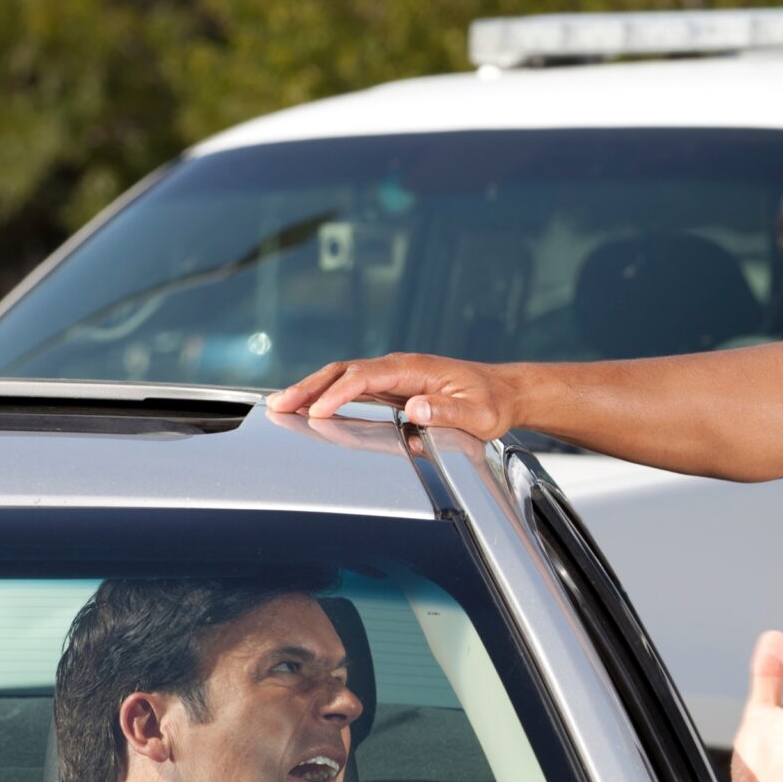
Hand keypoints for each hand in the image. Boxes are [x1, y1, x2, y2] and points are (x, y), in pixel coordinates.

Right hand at [267, 352, 519, 439]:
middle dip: (309, 387)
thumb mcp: (479, 414)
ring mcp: (393, 376)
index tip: (317, 413)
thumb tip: (415, 407)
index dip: (338, 394)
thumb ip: (448, 411)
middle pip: (343, 371)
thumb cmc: (492, 403)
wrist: (504, 393)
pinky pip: (351, 388)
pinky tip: (308, 408)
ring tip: (280, 406)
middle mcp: (399, 367)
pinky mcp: (392, 387)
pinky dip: (326, 396)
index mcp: (416, 368)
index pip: (365, 377)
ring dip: (310, 391)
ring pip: (342, 378)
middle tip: (278, 405)